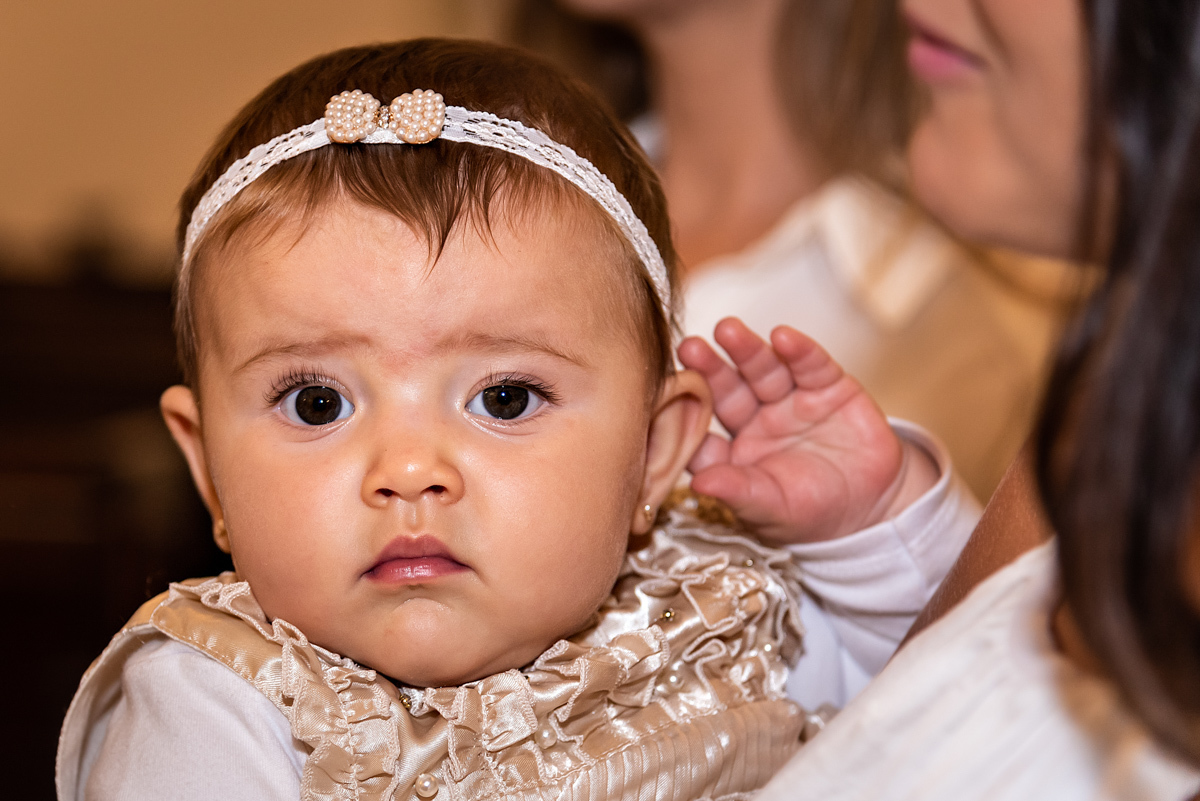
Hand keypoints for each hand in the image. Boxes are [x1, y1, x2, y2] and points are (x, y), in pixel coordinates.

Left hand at [677, 318, 935, 544]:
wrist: (874, 509)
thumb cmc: (813, 515)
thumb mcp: (771, 509)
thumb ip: (737, 492)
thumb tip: (698, 485)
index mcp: (732, 453)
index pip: (703, 430)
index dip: (686, 417)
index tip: (665, 401)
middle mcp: (755, 420)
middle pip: (727, 390)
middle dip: (710, 369)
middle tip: (689, 347)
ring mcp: (790, 400)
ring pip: (763, 370)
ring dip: (746, 349)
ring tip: (728, 330)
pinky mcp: (828, 386)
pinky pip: (810, 365)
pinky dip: (798, 351)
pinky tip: (783, 337)